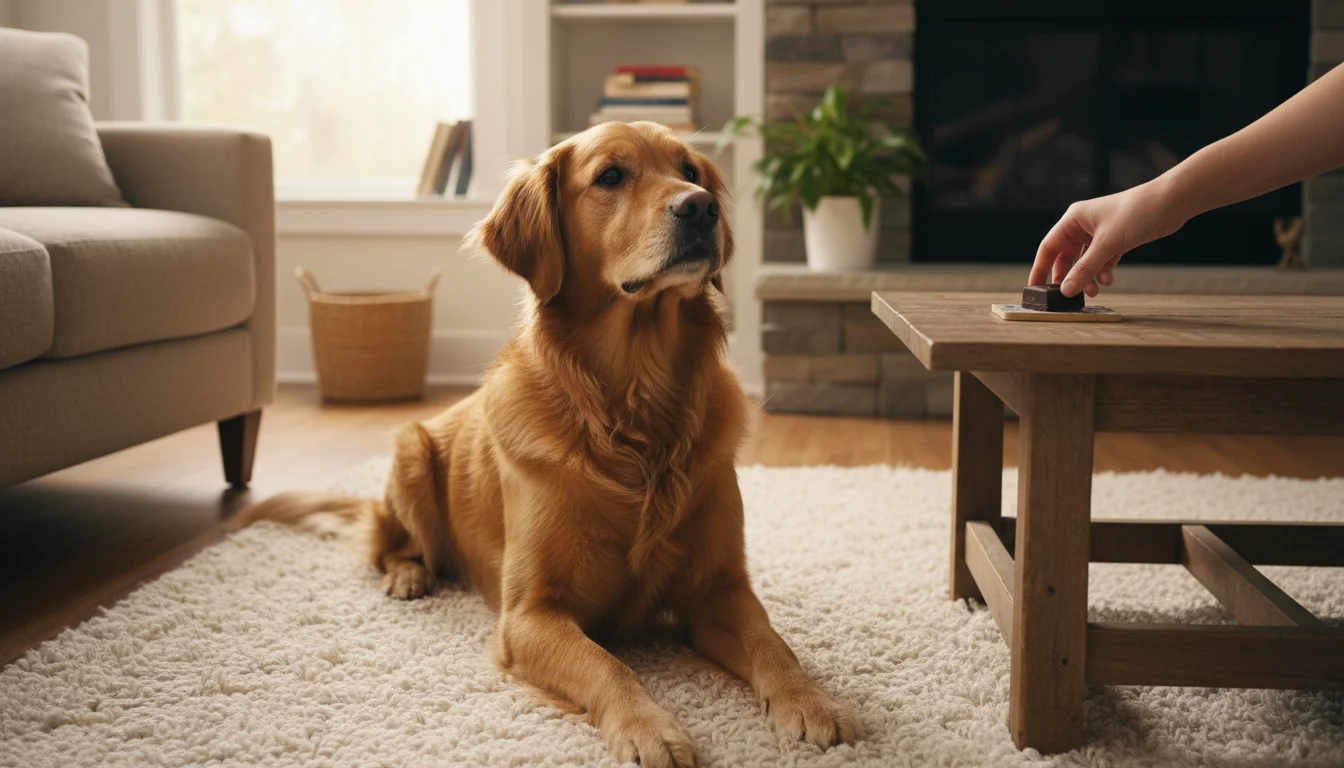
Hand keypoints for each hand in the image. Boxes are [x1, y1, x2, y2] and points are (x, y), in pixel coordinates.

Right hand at [1029, 180, 1187, 297]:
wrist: (1170, 203)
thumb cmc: (1136, 213)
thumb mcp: (1106, 245)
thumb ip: (1084, 270)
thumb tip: (1065, 291)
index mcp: (1073, 219)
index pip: (1048, 247)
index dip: (1040, 269)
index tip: (1034, 289)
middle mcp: (1083, 226)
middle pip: (1065, 257)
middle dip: (1068, 277)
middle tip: (1067, 296)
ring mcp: (1099, 234)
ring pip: (1085, 262)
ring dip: (1088, 277)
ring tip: (1093, 291)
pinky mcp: (1115, 240)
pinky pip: (1102, 261)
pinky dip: (1103, 272)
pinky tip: (1109, 280)